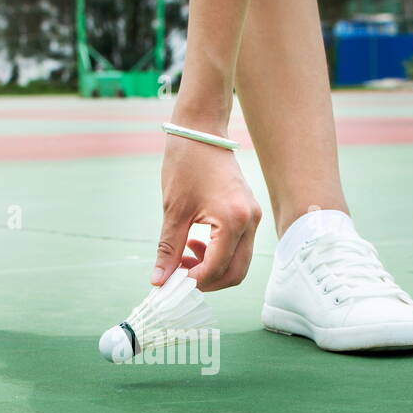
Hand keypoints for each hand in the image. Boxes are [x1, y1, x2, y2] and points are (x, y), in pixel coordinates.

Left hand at [153, 135, 261, 290]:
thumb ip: (168, 250)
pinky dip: (219, 254)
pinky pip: (239, 247)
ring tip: (184, 255)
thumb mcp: (173, 211)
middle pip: (235, 273)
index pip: (216, 268)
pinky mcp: (250, 215)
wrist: (202, 131)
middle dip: (206, 281)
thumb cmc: (186, 163)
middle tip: (178, 275)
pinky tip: (196, 243)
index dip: (192, 281)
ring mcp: (253, 218)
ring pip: (239, 263)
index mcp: (232, 220)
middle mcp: (250, 222)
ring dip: (212, 268)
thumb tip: (159, 281)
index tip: (170, 282)